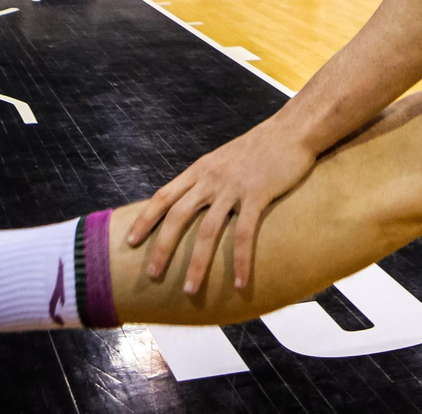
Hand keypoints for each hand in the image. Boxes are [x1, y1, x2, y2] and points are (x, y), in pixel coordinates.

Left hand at [126, 118, 316, 293]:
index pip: (164, 196)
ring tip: (190, 289)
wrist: (291, 130)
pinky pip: (245, 233)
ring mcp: (233, 187)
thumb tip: (194, 201)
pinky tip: (238, 282)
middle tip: (152, 275)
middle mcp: (211, 179)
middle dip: (162, 248)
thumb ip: (208, 178)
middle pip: (177, 216)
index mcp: (200, 170)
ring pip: (207, 231)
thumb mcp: (224, 159)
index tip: (130, 241)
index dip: (145, 219)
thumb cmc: (260, 147)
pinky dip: (240, 260)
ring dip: (197, 263)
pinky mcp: (258, 194)